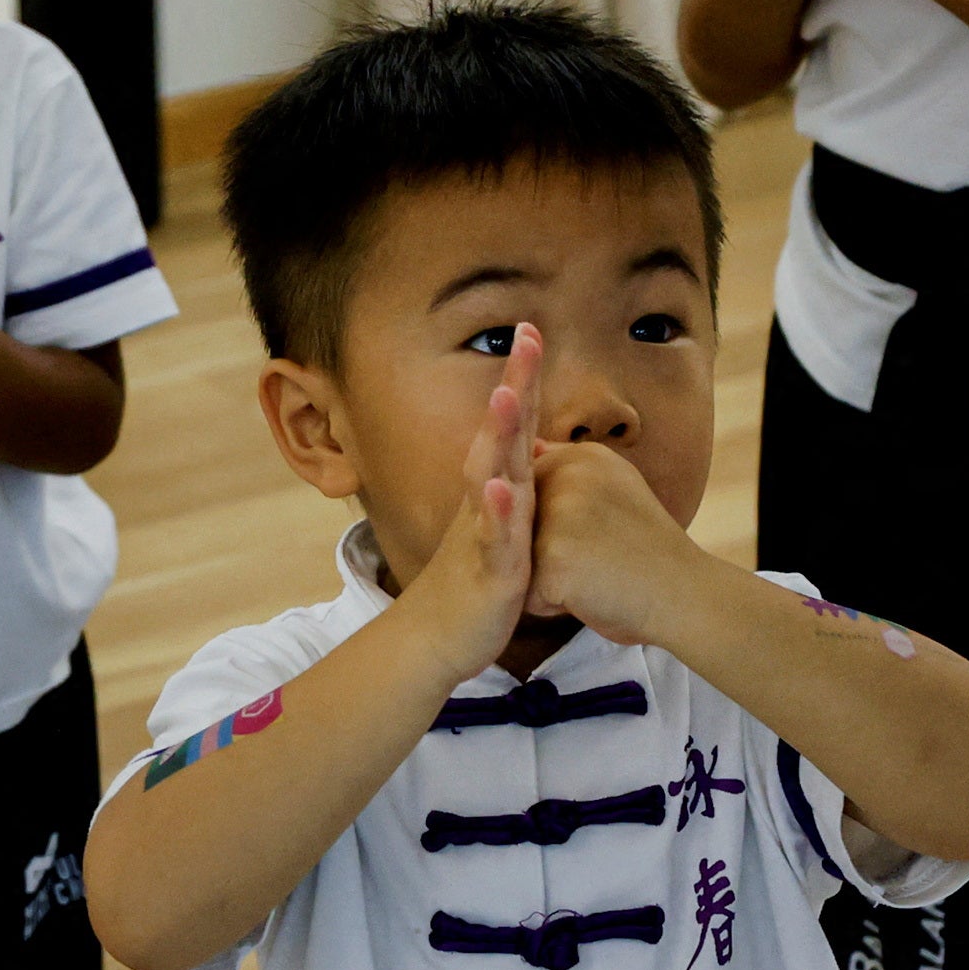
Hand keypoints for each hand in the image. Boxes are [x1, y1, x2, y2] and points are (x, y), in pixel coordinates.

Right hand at [386, 331, 541, 687]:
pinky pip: (493, 539)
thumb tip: (525, 463)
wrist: (436, 640)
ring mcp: (484, 532)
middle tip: (527, 336)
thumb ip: (513, 493)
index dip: (522, 379)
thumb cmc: (471, 583)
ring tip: (507, 395)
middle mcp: (487, 500)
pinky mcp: (489, 571)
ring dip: (498, 435)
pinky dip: (496, 512)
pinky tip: (500, 487)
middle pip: (502, 433)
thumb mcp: (500, 530)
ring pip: (493, 476)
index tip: (532, 329)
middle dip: (515, 384)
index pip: (513, 425)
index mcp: (497, 489)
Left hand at [521, 435, 707, 645]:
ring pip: (518, 561)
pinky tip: (587, 596)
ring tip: (591, 576)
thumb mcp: (615, 488)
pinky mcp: (553, 557)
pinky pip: (526, 592)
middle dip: (546, 552)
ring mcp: (558, 515)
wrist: (684, 596)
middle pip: (517, 528)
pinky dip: (550, 605)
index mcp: (580, 458)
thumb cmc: (647, 551)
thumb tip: (533, 446)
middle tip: (598, 557)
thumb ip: (570, 466)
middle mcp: (566, 476)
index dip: (555, 527)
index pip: (528, 495)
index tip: (601, 535)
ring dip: (546, 579)